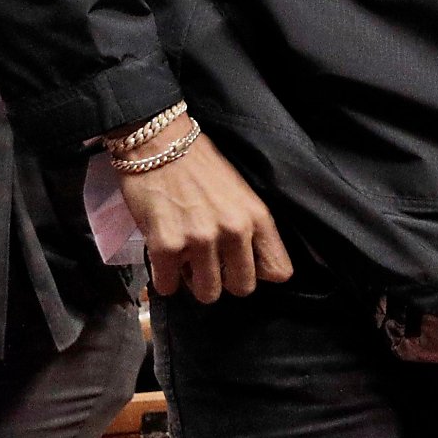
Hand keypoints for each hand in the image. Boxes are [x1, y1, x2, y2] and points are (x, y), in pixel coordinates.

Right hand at [112, 129, 292, 303]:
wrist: (159, 144)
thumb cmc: (200, 166)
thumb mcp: (242, 193)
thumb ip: (252, 228)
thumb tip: (258, 268)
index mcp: (258, 217)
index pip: (278, 270)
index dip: (260, 273)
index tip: (245, 266)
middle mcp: (234, 231)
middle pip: (243, 288)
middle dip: (226, 280)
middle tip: (210, 264)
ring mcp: (199, 240)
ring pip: (207, 294)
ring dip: (194, 282)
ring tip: (186, 260)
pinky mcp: (165, 246)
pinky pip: (168, 287)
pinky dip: (164, 278)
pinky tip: (164, 258)